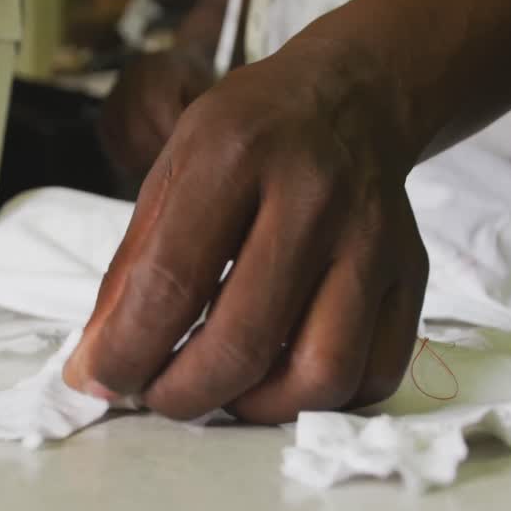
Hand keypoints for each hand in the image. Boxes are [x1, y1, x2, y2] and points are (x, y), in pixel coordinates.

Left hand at [66, 39, 428, 423]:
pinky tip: (282, 378)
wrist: (349, 102)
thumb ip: (131, 272)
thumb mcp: (170, 174)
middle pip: (244, 343)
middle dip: (181, 395)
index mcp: (237, 155)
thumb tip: (97, 371)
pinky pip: (375, 377)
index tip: (101, 379)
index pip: (170, 283)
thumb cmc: (247, 143)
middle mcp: (315, 197)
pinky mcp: (412, 275)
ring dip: (256, 408)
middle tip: (156, 393)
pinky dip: (320, 401)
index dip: (126, 353)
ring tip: (223, 391)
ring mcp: (374, 241)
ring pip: (322, 375)